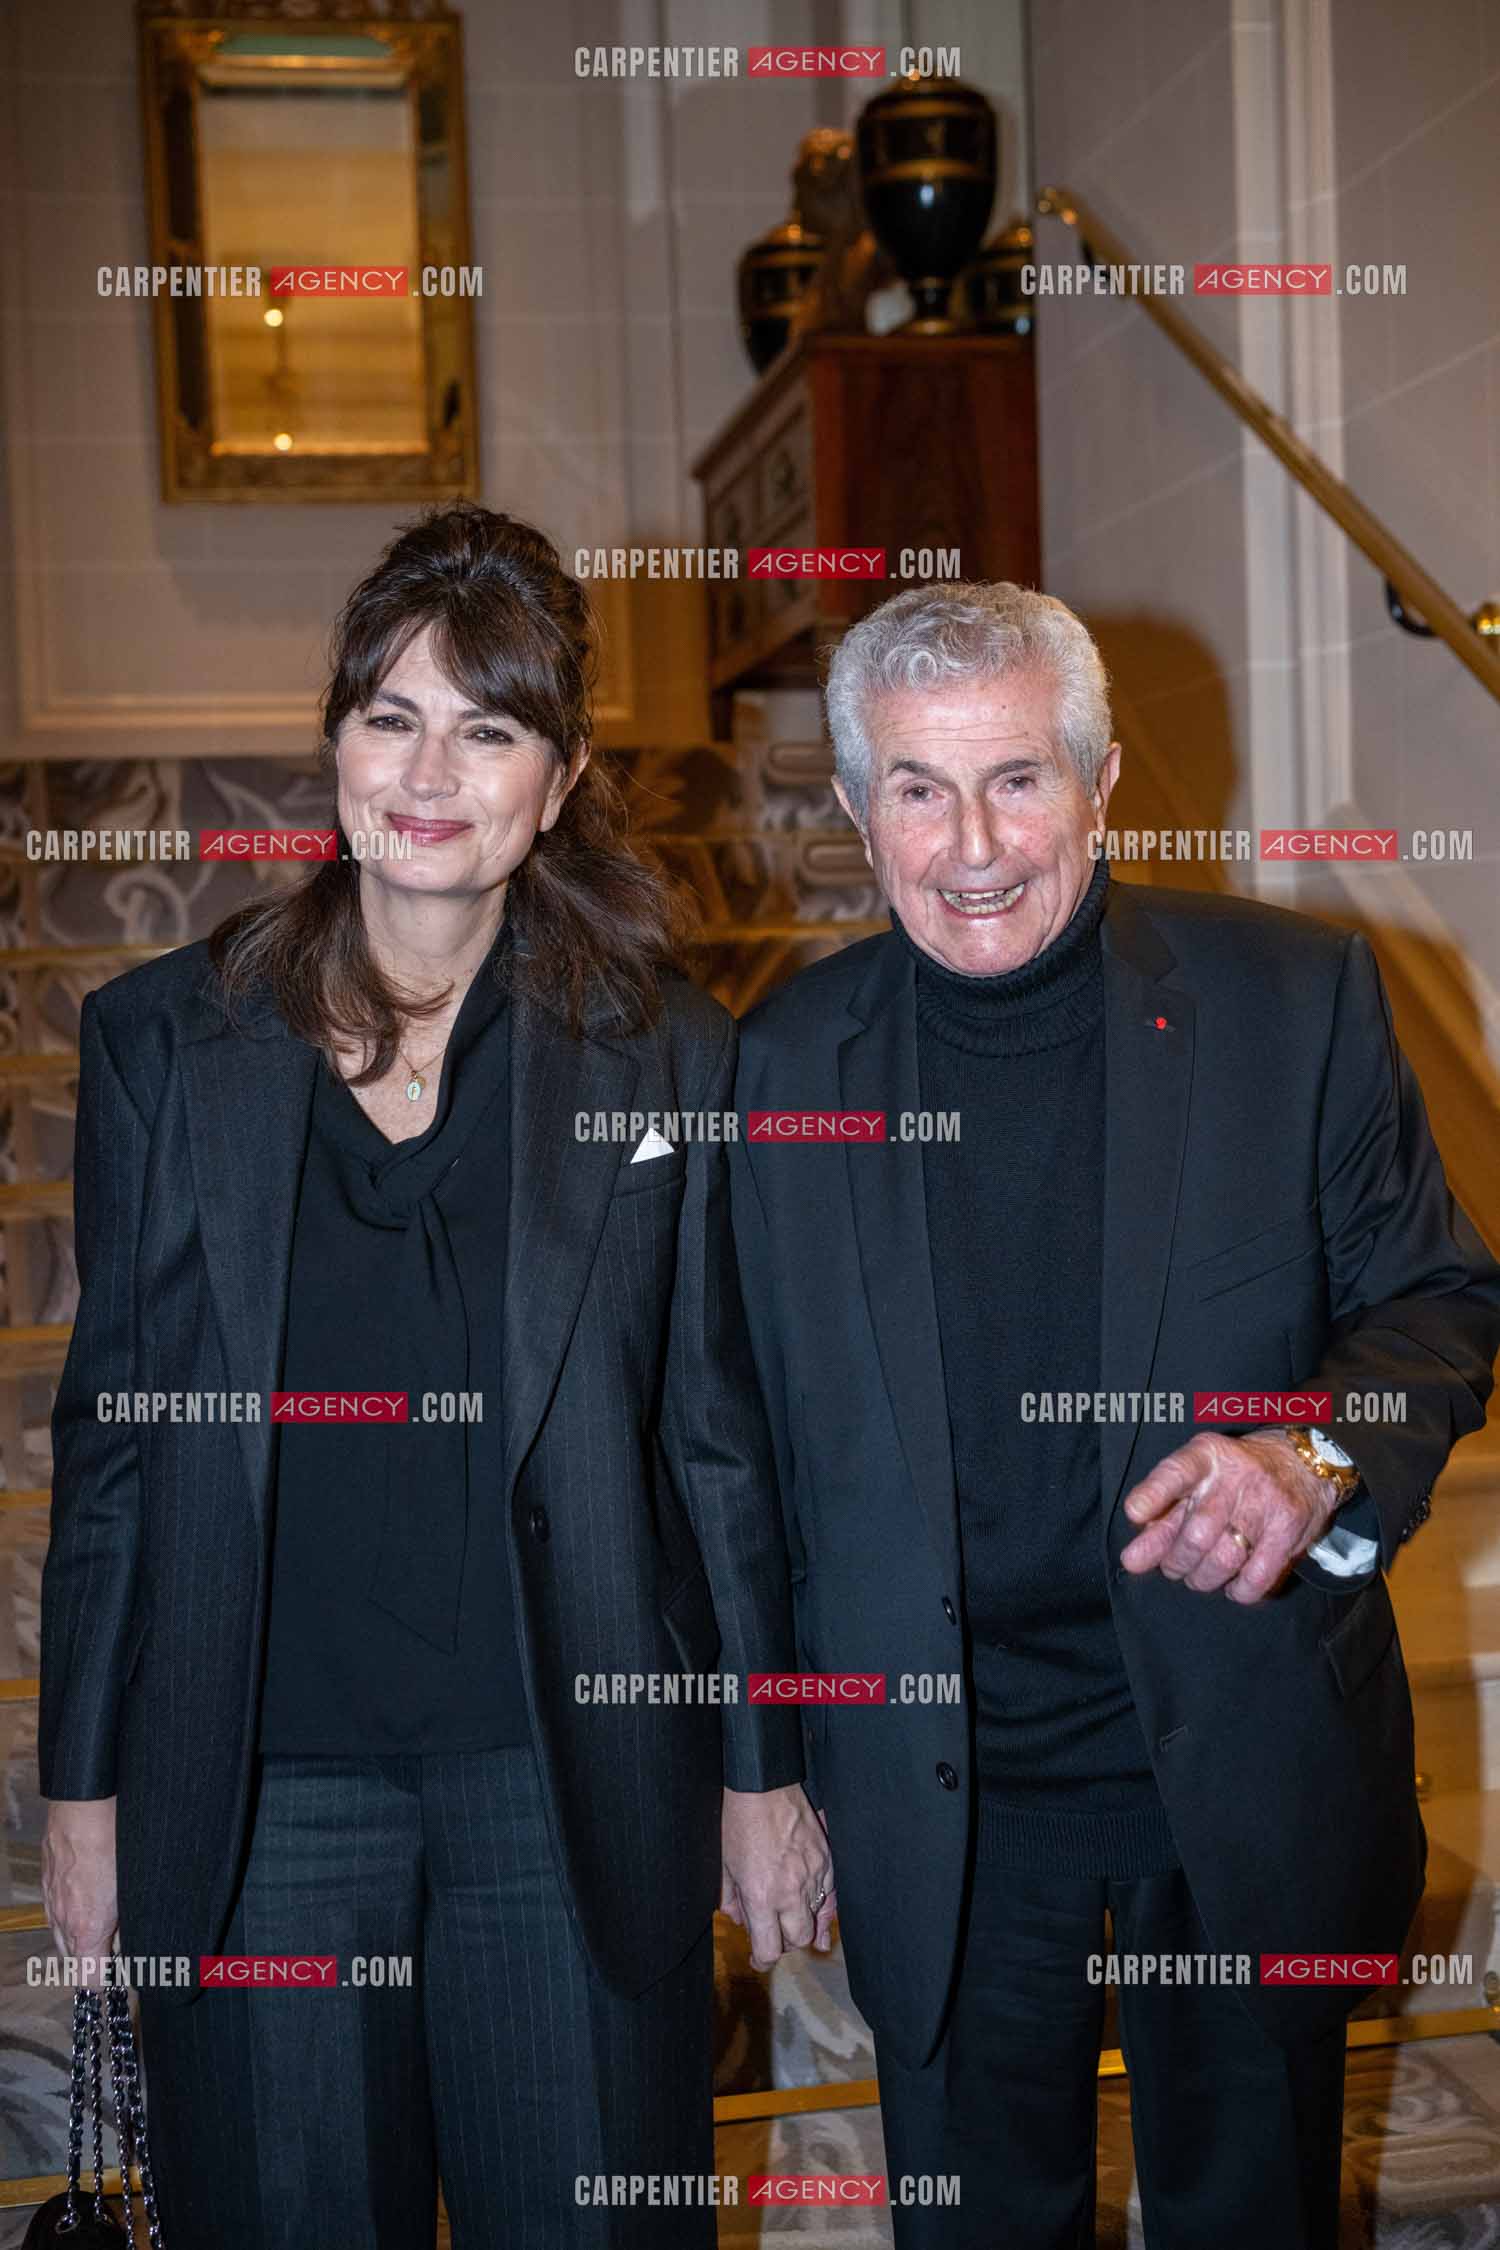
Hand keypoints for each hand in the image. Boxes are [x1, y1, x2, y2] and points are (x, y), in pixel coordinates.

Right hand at [42, 1797, 118, 1987]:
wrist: (85, 1804)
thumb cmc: (116, 1841)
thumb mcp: (134, 1887)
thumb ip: (131, 1920)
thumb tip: (132, 1940)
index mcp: (88, 1927)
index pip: (89, 1980)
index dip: (105, 1987)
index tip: (120, 1983)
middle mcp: (64, 1920)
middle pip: (75, 1961)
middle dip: (95, 1963)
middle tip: (119, 1953)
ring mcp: (52, 1900)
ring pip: (62, 1937)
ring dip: (82, 1940)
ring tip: (105, 1929)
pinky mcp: (47, 1881)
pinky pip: (55, 1912)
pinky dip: (69, 1917)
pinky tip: (87, 1902)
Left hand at [720, 1783, 834, 1968]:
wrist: (764, 1785)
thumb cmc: (739, 1821)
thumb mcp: (725, 1864)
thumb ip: (732, 1899)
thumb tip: (739, 1920)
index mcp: (761, 1896)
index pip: (770, 1949)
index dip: (762, 1960)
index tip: (759, 1958)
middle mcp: (790, 1891)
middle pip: (798, 1940)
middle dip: (785, 1943)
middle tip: (774, 1936)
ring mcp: (813, 1875)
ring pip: (818, 1920)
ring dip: (804, 1924)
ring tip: (794, 1922)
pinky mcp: (826, 1860)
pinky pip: (831, 1895)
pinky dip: (824, 1906)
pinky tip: (818, 1911)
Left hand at [1118, 1429, 1339, 1603]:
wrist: (1304, 1463)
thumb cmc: (1236, 1476)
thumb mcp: (1199, 1479)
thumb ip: (1164, 1515)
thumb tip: (1134, 1558)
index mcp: (1206, 1456)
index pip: (1176, 1472)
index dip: (1153, 1494)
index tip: (1133, 1513)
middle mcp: (1236, 1477)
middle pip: (1196, 1534)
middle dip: (1176, 1562)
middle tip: (1173, 1567)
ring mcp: (1265, 1505)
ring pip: (1223, 1560)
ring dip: (1202, 1579)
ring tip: (1198, 1576)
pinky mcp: (1288, 1532)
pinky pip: (1257, 1577)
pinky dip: (1239, 1591)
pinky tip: (1232, 1586)